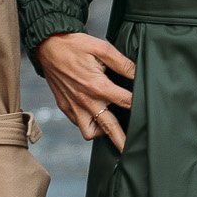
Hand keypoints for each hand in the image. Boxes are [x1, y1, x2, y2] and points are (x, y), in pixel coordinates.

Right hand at [37, 31, 134, 150]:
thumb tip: (138, 73)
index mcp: (97, 86)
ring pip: (90, 132)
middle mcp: (86, 100)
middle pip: (110, 127)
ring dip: (102, 133)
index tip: (149, 108)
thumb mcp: (102, 48)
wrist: (47, 46)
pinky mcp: (65, 107)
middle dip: (122, 141)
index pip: (126, 102)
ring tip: (112, 130)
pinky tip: (96, 117)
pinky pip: (79, 124)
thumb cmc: (75, 45)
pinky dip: (89, 124)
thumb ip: (122, 63)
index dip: (139, 104)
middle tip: (132, 150)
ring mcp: (74, 106)